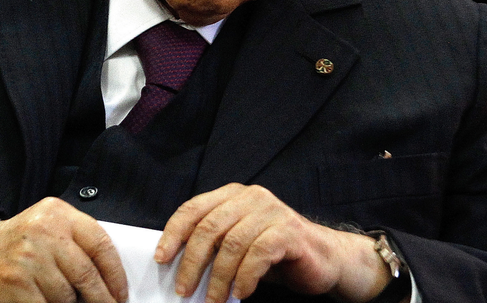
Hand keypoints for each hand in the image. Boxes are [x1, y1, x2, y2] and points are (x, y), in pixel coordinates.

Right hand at [0, 197, 127, 302]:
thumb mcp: (47, 228)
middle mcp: (43, 232)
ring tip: (68, 302)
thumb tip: (111, 280)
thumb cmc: (16, 245)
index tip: (120, 293)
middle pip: (87, 275)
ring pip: (68, 297)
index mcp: (57, 213)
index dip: (115, 274)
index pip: (101, 244)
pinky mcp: (15, 285)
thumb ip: (77, 243)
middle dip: (101, 299)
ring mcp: (28, 259)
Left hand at [156, 184, 391, 302]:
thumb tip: (176, 266)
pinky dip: (245, 277)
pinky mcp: (289, 232)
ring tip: (214, 301)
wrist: (325, 258)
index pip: (193, 208)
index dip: (174, 233)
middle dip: (192, 262)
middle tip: (184, 290)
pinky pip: (258, 255)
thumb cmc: (275, 254)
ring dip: (218, 279)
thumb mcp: (239, 244)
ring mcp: (271, 212)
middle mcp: (251, 197)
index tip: (162, 259)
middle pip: (209, 227)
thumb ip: (214, 245)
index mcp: (233, 195)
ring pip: (232, 244)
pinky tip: (241, 294)